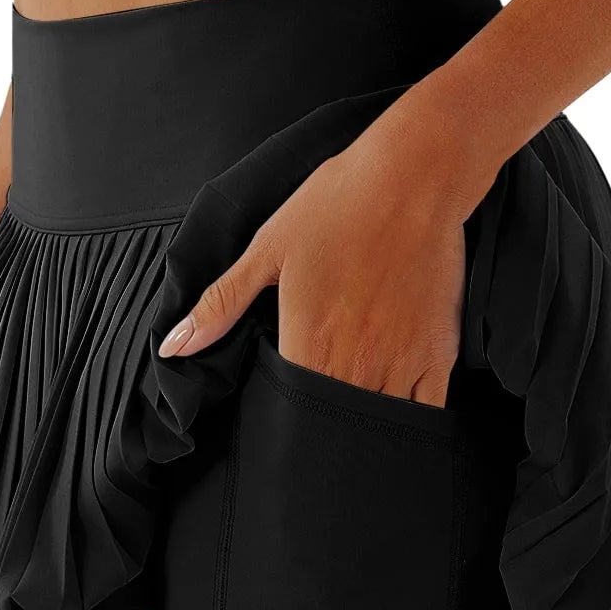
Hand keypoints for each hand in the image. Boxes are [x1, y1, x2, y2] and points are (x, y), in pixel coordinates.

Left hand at [157, 97, 484, 406]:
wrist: (415, 177)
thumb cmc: (338, 204)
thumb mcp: (267, 248)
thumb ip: (220, 305)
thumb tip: (172, 347)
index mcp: (307, 343)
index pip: (290, 409)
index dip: (286, 416)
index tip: (286, 410)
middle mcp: (353, 363)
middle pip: (332, 423)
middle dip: (322, 432)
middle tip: (317, 427)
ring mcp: (399, 363)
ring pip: (376, 425)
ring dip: (361, 430)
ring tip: (351, 426)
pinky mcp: (438, 356)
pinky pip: (424, 411)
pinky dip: (409, 422)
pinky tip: (395, 420)